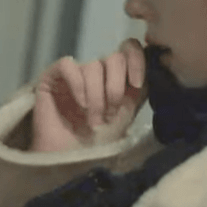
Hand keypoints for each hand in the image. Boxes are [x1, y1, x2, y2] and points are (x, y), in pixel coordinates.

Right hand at [30, 38, 147, 151]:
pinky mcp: (52, 76)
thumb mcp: (129, 110)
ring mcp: (75, 72)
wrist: (75, 159)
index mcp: (118, 74)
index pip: (130, 47)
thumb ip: (141, 86)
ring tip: (94, 120)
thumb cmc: (103, 138)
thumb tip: (154, 64)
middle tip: (111, 112)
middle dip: (116, 87)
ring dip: (97, 96)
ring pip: (93, 65)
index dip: (136, 60)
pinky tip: (80, 104)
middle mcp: (98, 69)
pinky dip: (77, 84)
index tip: (137, 84)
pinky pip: (67, 65)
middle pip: (114, 58)